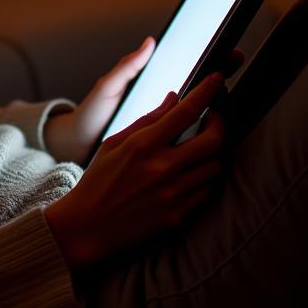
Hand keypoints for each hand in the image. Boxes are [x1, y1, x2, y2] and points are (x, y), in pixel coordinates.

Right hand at [43, 72, 227, 271]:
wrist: (87, 227)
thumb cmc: (98, 181)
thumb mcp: (114, 144)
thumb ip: (146, 120)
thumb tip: (174, 98)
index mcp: (142, 145)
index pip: (185, 112)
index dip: (207, 92)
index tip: (217, 80)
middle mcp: (162, 168)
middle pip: (214, 140)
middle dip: (219, 124)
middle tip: (213, 118)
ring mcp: (173, 193)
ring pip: (214, 166)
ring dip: (211, 154)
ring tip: (197, 150)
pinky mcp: (178, 215)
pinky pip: (207, 191)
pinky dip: (203, 179)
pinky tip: (190, 175)